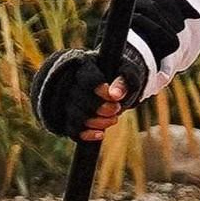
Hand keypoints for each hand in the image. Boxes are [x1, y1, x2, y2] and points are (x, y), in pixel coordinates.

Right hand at [32, 41, 150, 141]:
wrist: (117, 84)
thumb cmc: (123, 75)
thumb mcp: (129, 73)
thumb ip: (125, 80)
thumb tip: (115, 95)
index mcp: (85, 66)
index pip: (87, 79)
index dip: (101, 91)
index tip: (114, 98)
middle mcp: (73, 82)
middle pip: (79, 99)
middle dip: (101, 108)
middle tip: (117, 109)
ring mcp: (70, 101)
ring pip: (75, 115)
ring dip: (96, 122)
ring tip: (113, 119)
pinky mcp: (71, 117)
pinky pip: (72, 130)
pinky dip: (87, 134)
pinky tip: (101, 133)